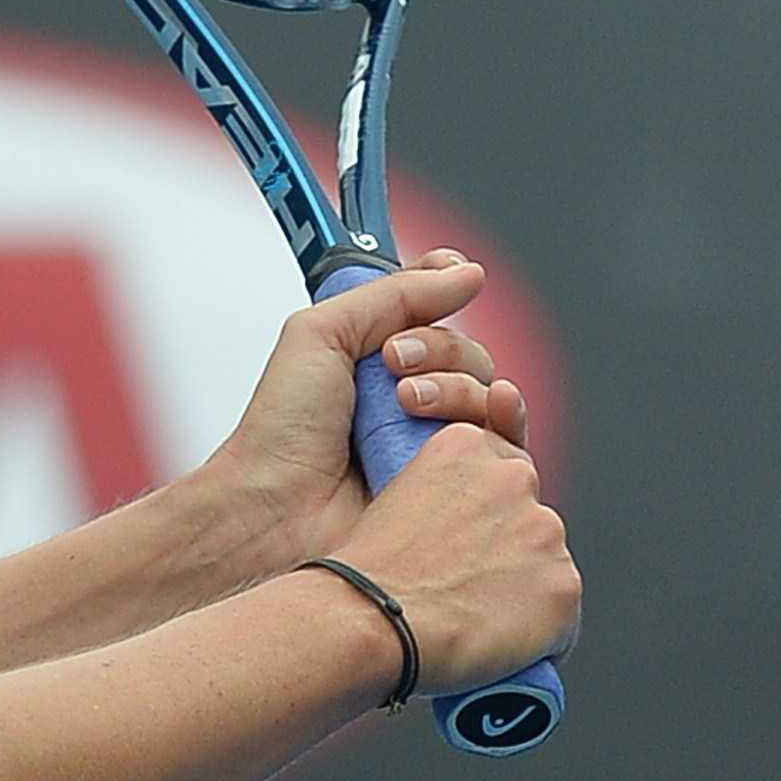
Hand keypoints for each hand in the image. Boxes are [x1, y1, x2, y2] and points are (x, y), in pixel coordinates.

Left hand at [187, 251, 530, 574]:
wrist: (276, 509)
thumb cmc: (282, 431)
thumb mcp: (323, 333)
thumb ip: (393, 295)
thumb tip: (463, 271)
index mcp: (376, 360)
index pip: (436, 316)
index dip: (447, 293)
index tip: (454, 279)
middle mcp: (410, 400)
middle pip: (470, 354)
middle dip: (441, 348)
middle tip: (393, 362)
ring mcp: (432, 445)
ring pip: (490, 397)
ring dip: (459, 387)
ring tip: (408, 403)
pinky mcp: (454, 488)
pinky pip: (504, 450)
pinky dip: (500, 424)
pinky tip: (481, 418)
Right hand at [333, 422, 578, 696]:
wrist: (371, 619)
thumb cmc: (369, 573)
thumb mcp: (397, 498)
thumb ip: (444, 497)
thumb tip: (466, 533)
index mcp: (467, 444)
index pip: (500, 476)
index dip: (483, 518)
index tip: (462, 547)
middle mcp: (515, 476)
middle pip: (529, 517)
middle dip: (509, 550)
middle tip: (466, 586)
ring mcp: (545, 531)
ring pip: (548, 565)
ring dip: (525, 589)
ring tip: (475, 619)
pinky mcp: (563, 585)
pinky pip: (563, 617)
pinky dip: (540, 634)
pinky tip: (502, 646)